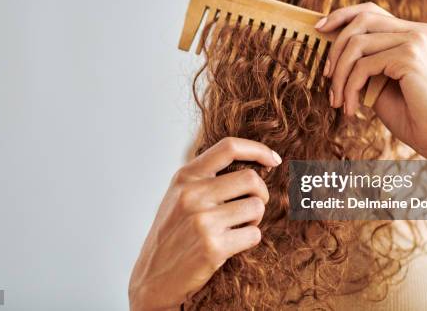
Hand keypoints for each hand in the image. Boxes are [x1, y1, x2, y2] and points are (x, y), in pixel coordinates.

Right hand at [129, 137, 281, 309]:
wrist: (152, 279)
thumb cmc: (171, 235)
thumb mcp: (178, 196)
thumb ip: (205, 178)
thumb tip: (253, 164)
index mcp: (185, 177)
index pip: (228, 147)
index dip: (258, 150)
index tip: (274, 160)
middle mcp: (192, 195)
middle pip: (251, 179)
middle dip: (260, 194)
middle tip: (250, 207)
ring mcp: (202, 221)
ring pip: (256, 207)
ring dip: (254, 219)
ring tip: (236, 228)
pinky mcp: (213, 247)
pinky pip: (254, 234)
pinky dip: (250, 239)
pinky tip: (232, 245)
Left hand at [315, 2, 426, 158]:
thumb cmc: (411, 115)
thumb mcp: (380, 82)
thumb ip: (364, 62)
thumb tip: (331, 50)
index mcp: (415, 33)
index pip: (371, 11)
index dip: (342, 15)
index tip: (319, 29)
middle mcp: (418, 31)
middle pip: (361, 21)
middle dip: (335, 49)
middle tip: (326, 77)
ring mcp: (416, 41)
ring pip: (357, 44)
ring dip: (340, 76)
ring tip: (338, 101)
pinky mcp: (410, 57)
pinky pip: (363, 66)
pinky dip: (350, 89)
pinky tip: (352, 110)